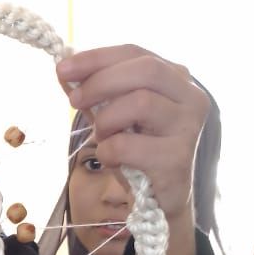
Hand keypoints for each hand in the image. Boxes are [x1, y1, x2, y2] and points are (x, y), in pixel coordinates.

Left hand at [57, 46, 207, 254]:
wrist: (161, 201)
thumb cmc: (138, 152)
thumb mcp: (114, 117)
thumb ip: (94, 93)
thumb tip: (64, 71)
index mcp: (175, 78)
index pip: (135, 53)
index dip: (97, 58)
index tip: (63, 68)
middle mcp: (190, 97)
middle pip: (145, 70)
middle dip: (101, 82)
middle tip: (74, 100)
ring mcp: (188, 127)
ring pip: (141, 102)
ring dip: (107, 119)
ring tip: (102, 136)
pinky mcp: (178, 158)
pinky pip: (130, 145)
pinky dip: (109, 150)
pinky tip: (112, 159)